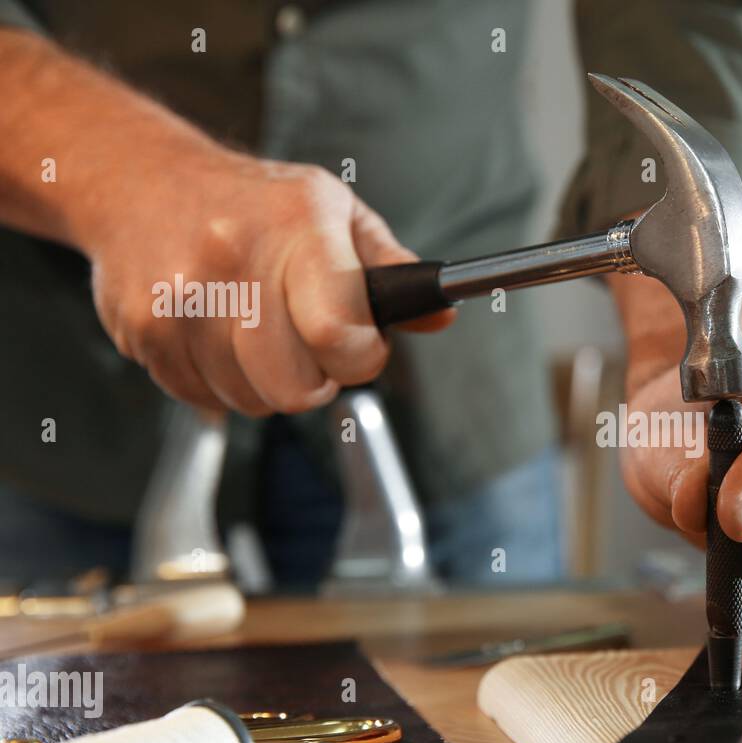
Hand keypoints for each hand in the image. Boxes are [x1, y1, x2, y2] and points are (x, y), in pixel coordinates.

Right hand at [82, 151, 452, 414]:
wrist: (140, 181)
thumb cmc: (254, 203)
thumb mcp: (336, 214)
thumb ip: (392, 271)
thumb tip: (440, 316)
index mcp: (296, 227)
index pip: (339, 334)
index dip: (361, 357)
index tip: (359, 344)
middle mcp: (232, 259)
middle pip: (295, 387)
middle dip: (315, 378)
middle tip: (308, 342)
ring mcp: (181, 298)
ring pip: (249, 401)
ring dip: (265, 383)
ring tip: (258, 332)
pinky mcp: (144, 329)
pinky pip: (202, 398)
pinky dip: (219, 382)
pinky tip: (217, 334)